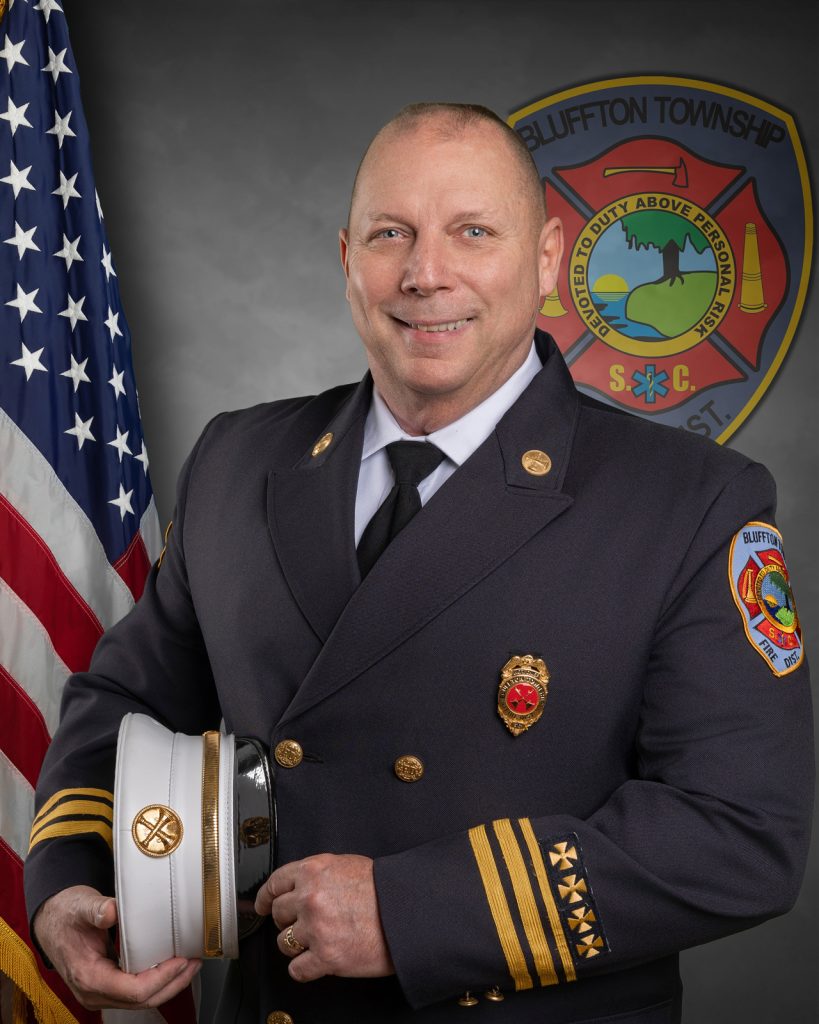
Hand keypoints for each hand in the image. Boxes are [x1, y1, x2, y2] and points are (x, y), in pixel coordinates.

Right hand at [33, 885, 200, 1009]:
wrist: (51, 920)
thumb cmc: (65, 914)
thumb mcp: (80, 906)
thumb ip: (97, 908)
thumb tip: (111, 911)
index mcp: (88, 977)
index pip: (132, 990)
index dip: (161, 978)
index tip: (180, 960)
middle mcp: (93, 992)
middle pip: (141, 1001)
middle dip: (172, 984)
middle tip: (194, 963)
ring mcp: (100, 992)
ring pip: (140, 1000)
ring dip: (167, 985)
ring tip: (189, 965)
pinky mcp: (106, 985)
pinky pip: (135, 991)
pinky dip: (156, 982)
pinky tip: (170, 967)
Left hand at [254, 854, 393, 981]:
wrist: (408, 913)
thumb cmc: (383, 890)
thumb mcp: (346, 865)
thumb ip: (318, 874)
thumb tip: (299, 886)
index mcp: (314, 870)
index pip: (275, 882)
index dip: (266, 897)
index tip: (262, 905)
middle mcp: (310, 897)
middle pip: (277, 914)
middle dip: (287, 921)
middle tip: (303, 923)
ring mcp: (316, 928)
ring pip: (283, 942)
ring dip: (297, 944)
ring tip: (318, 940)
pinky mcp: (325, 957)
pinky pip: (297, 969)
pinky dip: (305, 968)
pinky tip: (316, 961)